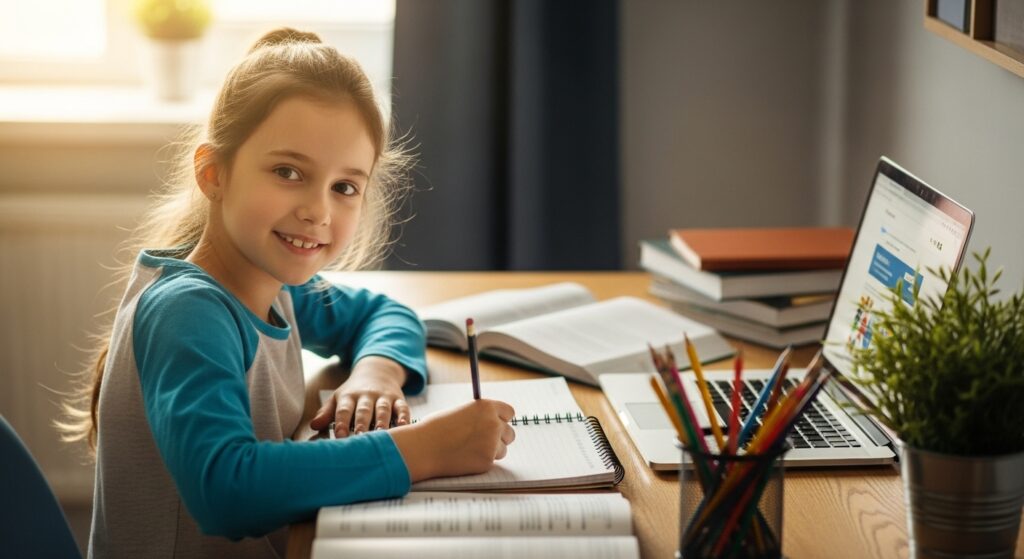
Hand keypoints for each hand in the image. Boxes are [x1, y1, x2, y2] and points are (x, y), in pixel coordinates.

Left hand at [309, 356, 409, 437]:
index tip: (340, 436)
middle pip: (364, 410)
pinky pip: (402, 407)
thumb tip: (313, 426)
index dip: (341, 422)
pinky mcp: (398, 399)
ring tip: (382, 434)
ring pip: (383, 409)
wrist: (377, 371)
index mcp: (349, 396)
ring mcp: (383, 397)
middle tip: (361, 437)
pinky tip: (404, 425)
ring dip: (382, 421)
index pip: (343, 410)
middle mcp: (366, 396)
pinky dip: (404, 416)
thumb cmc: (354, 392)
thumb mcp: (339, 398)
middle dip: (362, 423)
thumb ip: (327, 413)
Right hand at [390, 399, 515, 481]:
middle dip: (500, 437)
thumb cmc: (436, 428)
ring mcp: (492, 443)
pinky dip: (481, 462)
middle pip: (510, 433)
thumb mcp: (460, 412)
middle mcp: (493, 424)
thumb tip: (493, 421)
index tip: (497, 424)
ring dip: (491, 451)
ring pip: (502, 449)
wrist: (423, 447)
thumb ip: (479, 416)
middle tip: (485, 441)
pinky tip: (464, 458)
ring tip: (469, 450)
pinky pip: (491, 462)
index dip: (501, 419)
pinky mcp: (487, 461)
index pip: (509, 412)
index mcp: (486, 407)